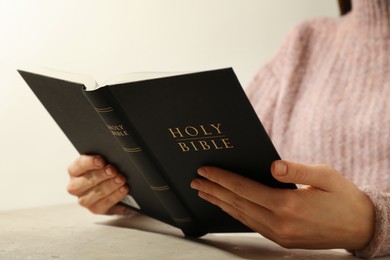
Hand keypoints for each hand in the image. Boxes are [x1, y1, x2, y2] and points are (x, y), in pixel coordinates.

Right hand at [67, 155, 132, 215]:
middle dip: (102, 175)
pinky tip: (124, 189)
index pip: (79, 165)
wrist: (111, 187)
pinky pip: (106, 203)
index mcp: (74, 171)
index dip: (90, 163)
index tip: (101, 161)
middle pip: (88, 180)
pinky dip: (117, 195)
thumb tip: (112, 154)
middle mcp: (76, 187)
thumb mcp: (101, 162)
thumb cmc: (104, 171)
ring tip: (121, 179)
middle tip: (113, 170)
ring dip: (111, 185)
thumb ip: (102, 159)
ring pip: (98, 192)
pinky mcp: (96, 209)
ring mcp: (85, 200)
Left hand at [190, 160, 374, 250]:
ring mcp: (280, 235)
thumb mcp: (325, 176)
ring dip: (221, 203)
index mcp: (288, 205)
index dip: (223, 178)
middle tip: (196, 181)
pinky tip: (227, 206)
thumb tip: (272, 166)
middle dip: (214, 190)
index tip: (206, 170)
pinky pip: (252, 224)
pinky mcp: (282, 240)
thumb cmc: (343, 197)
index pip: (245, 189)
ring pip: (241, 216)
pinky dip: (235, 214)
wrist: (360, 227)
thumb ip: (297, 170)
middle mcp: (280, 223)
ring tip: (204, 193)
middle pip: (237, 204)